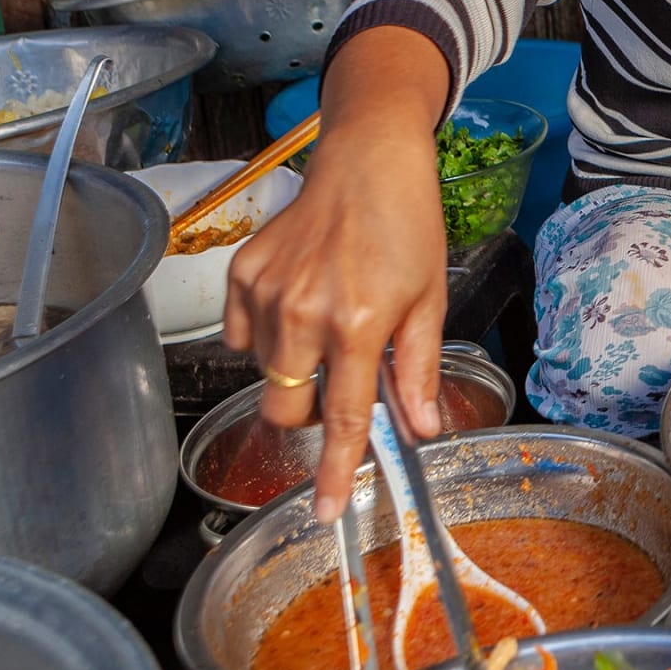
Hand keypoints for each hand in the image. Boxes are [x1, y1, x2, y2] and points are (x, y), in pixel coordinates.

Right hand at [223, 28, 450, 521]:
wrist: (368, 157)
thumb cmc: (408, 222)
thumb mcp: (430, 298)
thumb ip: (418, 368)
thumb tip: (420, 429)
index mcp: (360, 322)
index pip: (346, 417)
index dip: (337, 471)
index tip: (326, 512)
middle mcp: (305, 312)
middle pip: (287, 407)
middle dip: (310, 414)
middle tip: (341, 384)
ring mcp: (266, 291)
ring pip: (264, 372)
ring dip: (293, 367)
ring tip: (329, 320)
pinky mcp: (241, 272)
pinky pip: (242, 334)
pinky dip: (267, 333)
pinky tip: (299, 302)